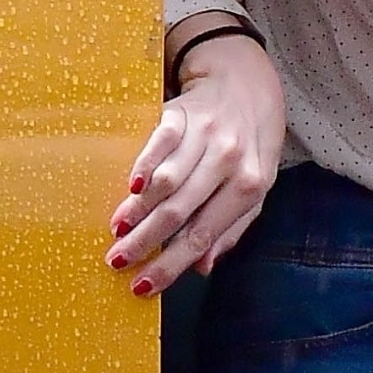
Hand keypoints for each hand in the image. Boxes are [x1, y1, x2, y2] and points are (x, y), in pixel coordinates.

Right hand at [108, 27, 285, 295]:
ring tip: (117, 230)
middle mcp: (229, 160)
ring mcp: (204, 135)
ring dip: (138, 208)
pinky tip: (130, 187)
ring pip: (167, 180)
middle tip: (118, 261)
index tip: (144, 285)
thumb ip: (231, 229)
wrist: (245, 86)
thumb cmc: (249, 148)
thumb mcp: (255, 190)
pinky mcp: (180, 114)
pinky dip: (144, 165)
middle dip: (146, 241)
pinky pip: (158, 143)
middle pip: (180, 210)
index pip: (203, 234)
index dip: (171, 263)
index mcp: (249, 187)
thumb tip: (202, 266)